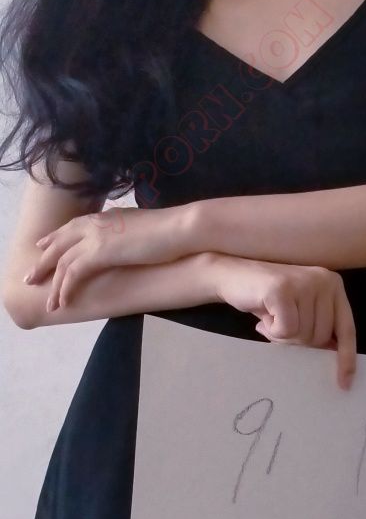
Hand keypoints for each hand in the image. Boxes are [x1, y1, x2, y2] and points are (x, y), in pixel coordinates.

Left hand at [25, 206, 187, 310]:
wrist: (180, 228)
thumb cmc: (172, 230)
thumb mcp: (144, 227)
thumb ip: (129, 231)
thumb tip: (129, 238)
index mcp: (105, 216)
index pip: (73, 227)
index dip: (56, 238)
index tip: (43, 246)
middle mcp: (95, 224)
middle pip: (60, 243)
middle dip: (43, 261)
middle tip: (31, 277)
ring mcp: (95, 237)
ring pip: (62, 262)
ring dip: (53, 284)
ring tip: (48, 302)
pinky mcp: (100, 252)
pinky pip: (73, 273)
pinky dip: (65, 289)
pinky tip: (63, 302)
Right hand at [210, 255, 356, 389]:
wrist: (232, 276)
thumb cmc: (269, 299)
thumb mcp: (301, 311)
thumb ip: (319, 327)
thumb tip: (333, 354)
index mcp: (334, 286)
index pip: (347, 329)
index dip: (346, 358)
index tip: (345, 384)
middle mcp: (324, 281)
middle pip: (321, 337)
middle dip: (298, 341)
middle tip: (280, 325)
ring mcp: (304, 283)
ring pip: (303, 335)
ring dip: (282, 335)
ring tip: (272, 317)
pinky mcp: (283, 290)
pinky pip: (286, 330)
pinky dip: (272, 331)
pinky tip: (265, 316)